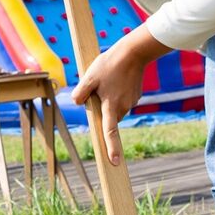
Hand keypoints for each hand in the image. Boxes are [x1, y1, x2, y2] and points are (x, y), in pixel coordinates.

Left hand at [71, 37, 149, 165]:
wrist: (134, 52)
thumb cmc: (110, 64)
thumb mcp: (89, 76)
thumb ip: (81, 93)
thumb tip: (78, 102)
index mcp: (111, 106)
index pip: (109, 131)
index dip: (111, 147)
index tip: (114, 162)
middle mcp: (123, 107)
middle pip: (109, 116)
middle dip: (102, 109)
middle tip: (97, 88)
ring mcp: (132, 101)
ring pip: (116, 107)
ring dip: (110, 99)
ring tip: (108, 78)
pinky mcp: (137, 95)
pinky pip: (123, 99)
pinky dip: (118, 92)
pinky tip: (117, 77)